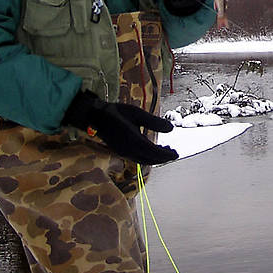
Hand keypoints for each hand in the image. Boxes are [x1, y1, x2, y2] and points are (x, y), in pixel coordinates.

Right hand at [63, 91, 178, 164]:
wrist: (95, 117)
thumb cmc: (116, 112)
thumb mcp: (136, 113)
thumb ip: (154, 122)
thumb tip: (172, 129)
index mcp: (134, 141)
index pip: (154, 152)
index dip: (167, 154)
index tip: (177, 153)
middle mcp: (129, 151)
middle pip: (150, 160)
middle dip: (163, 158)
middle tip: (174, 153)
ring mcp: (124, 153)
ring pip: (144, 160)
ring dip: (156, 158)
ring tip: (166, 150)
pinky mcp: (121, 152)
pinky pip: (138, 158)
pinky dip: (148, 156)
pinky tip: (151, 148)